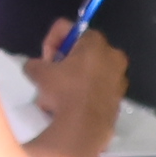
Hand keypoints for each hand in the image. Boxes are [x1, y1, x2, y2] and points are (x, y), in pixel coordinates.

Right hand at [28, 20, 128, 137]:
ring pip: (93, 69)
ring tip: (61, 91)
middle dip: (67, 58)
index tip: (46, 59)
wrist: (85, 127)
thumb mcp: (38, 72)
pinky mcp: (119, 98)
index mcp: (96, 43)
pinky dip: (87, 90)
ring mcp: (120, 78)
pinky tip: (73, 103)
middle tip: (53, 73)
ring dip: (77, 75)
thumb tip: (35, 67)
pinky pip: (99, 86)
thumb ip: (35, 63)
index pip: (69, 28)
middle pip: (84, 49)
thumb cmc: (64, 91)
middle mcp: (113, 55)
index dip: (52, 41)